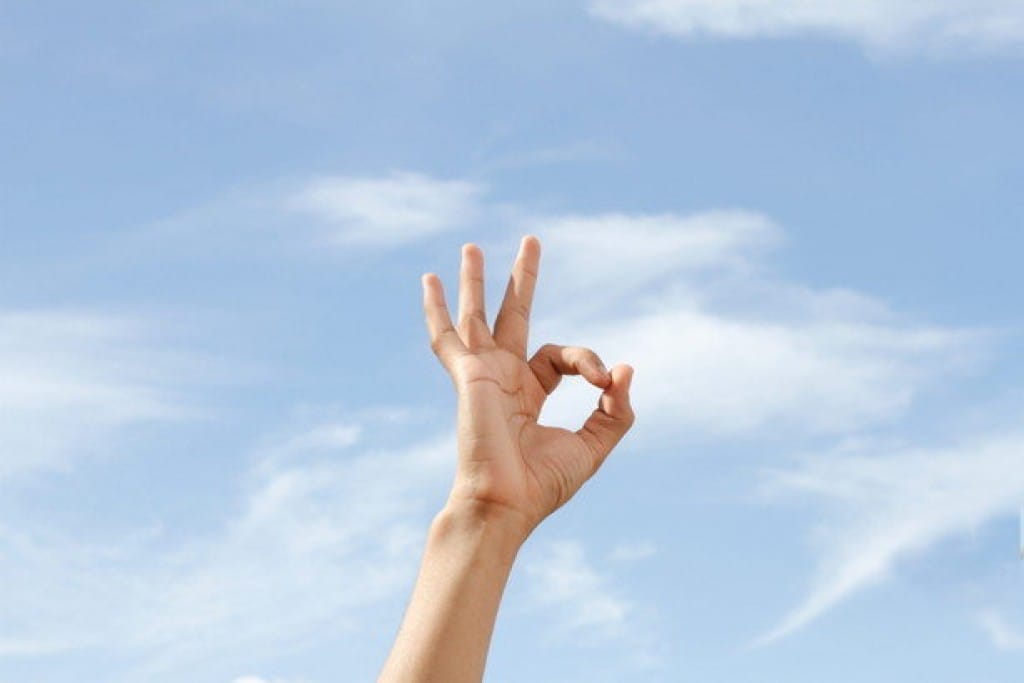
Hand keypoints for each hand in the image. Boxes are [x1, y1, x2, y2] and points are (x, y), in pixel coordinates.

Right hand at [421, 236, 634, 537]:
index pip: (563, 357)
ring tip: (472, 247)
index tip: (605, 382)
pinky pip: (448, 337)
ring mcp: (482, 374)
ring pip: (477, 316)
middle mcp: (503, 378)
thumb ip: (616, 410)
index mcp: (529, 393)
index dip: (589, 361)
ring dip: (476, 280)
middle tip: (532, 240)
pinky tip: (430, 281)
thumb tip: (625, 368)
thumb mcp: (593, 445)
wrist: (506, 505)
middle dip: (524, 279)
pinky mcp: (469, 376)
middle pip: (515, 315)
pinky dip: (437, 310)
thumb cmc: (542, 485)